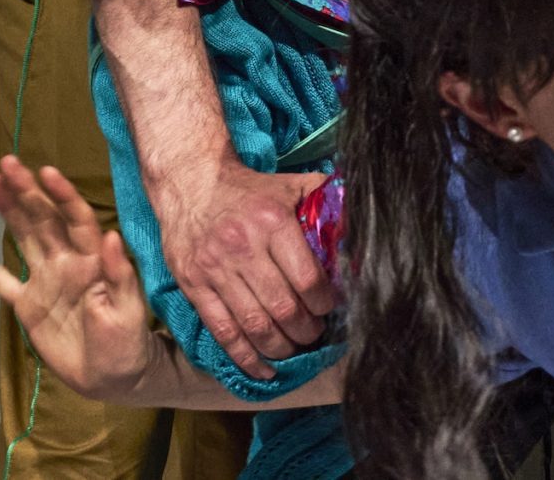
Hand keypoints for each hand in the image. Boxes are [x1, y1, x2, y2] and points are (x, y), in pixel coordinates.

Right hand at [0, 157, 159, 402]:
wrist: (113, 376)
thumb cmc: (129, 341)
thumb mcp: (129, 309)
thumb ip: (118, 273)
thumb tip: (111, 236)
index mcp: (93, 260)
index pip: (77, 219)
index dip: (63, 195)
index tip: (46, 172)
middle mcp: (67, 262)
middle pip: (44, 218)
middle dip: (27, 190)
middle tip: (8, 163)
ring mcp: (46, 280)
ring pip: (23, 237)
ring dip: (8, 210)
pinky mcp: (28, 305)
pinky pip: (0, 281)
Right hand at [148, 159, 335, 378]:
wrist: (191, 184)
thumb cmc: (250, 189)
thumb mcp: (291, 185)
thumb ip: (326, 200)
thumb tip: (362, 221)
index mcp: (272, 222)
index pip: (306, 278)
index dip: (324, 303)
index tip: (331, 308)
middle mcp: (243, 248)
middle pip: (283, 307)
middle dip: (306, 330)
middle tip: (316, 333)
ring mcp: (216, 270)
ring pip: (254, 324)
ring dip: (280, 346)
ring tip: (295, 348)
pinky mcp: (194, 286)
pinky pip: (222, 331)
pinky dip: (244, 357)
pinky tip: (262, 369)